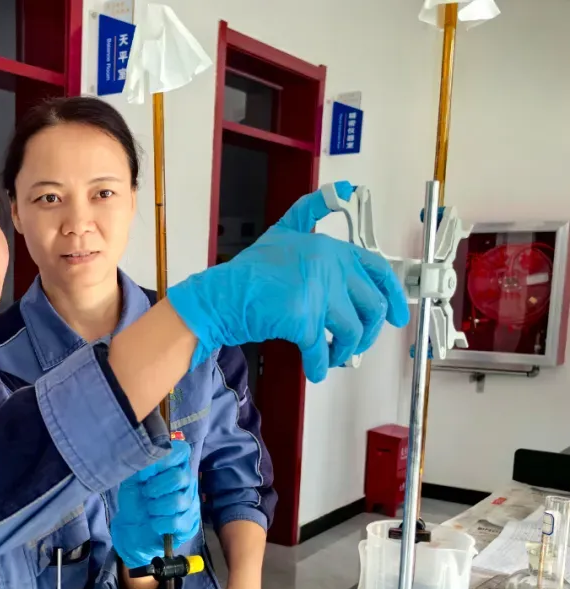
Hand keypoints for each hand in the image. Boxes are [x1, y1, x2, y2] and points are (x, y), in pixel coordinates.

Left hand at [111, 440, 199, 568]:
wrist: (132, 526)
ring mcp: (191, 502)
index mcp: (175, 465)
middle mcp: (188, 481)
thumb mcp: (131, 478)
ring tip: (149, 509)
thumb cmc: (135, 498)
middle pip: (179, 477)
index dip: (164, 460)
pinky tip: (154, 523)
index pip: (181, 451)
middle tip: (146, 493)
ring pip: (178, 501)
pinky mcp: (191, 523)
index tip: (147, 472)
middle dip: (156, 487)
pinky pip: (177, 522)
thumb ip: (140, 466)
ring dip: (155, 507)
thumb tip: (149, 461)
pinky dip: (159, 523)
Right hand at [168, 181, 409, 380]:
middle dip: (368, 332)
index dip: (394, 296)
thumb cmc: (250, 270)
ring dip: (346, 351)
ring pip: (352, 332)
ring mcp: (317, 294)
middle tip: (356, 344)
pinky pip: (322, 351)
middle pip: (371, 306)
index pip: (378, 272)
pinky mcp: (303, 320)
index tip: (397, 316)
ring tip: (334, 357)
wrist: (222, 295)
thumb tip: (342, 188)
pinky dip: (321, 366)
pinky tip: (316, 371)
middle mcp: (329, 267)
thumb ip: (311, 211)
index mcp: (331, 248)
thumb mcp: (284, 231)